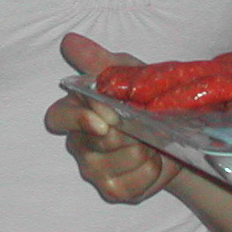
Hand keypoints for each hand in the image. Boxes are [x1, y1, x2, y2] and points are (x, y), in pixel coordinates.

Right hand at [45, 32, 184, 204]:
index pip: (58, 119)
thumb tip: (70, 40)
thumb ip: (97, 60)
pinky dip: (152, 169)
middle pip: (98, 143)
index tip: (104, 120)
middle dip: (129, 131)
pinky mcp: (115, 191)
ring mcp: (95, 171)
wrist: (173, 133)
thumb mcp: (124, 72)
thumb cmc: (141, 98)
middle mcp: (79, 144)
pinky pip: (135, 182)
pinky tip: (155, 159)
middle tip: (145, 121)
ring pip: (121, 161)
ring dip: (146, 148)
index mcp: (75, 113)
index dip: (78, 120)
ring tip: (152, 139)